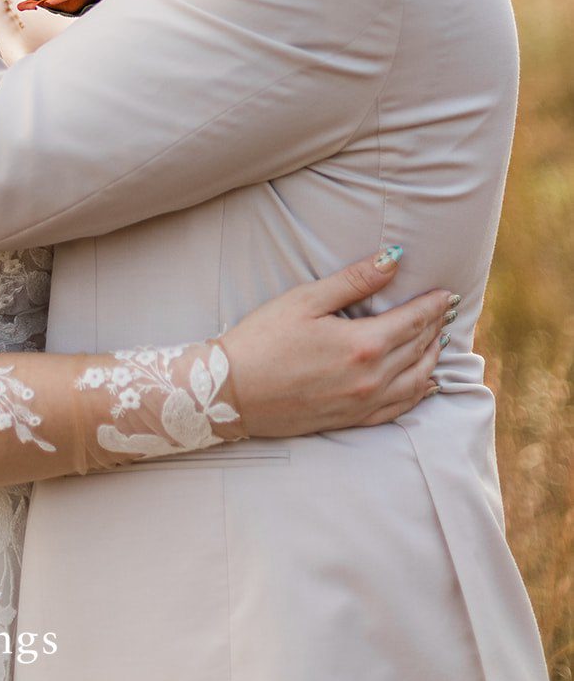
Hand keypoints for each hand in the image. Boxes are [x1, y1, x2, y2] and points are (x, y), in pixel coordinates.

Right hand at [219, 248, 455, 437]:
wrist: (232, 391)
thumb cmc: (263, 339)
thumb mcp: (305, 300)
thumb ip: (353, 281)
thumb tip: (393, 260)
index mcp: (363, 344)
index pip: (413, 320)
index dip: (432, 305)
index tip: (447, 293)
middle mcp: (371, 378)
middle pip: (418, 348)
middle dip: (435, 327)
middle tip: (446, 311)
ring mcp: (364, 403)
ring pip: (416, 380)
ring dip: (432, 357)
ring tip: (439, 340)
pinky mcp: (352, 420)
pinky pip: (400, 408)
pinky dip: (419, 392)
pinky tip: (424, 383)